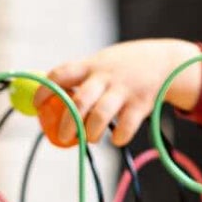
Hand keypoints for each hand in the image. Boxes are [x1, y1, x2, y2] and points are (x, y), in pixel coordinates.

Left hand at [47, 39, 201, 147]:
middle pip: (80, 101)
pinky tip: (116, 138)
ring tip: (90, 139)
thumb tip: (48, 101)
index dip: (46, 91)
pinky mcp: (141, 104)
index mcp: (90, 65)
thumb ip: (79, 78)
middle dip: (68, 122)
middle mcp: (105, 76)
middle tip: (63, 137)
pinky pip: (125, 126)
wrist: (164, 62)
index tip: (37, 105)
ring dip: (91, 133)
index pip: (61, 75)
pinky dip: (118, 137)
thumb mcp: (100, 63)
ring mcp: (124, 90)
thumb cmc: (122, 67)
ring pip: (101, 116)